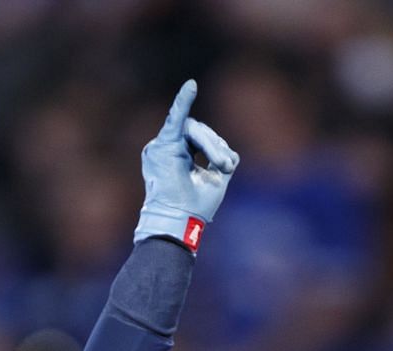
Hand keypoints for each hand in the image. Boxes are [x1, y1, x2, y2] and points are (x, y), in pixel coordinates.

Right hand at [136, 80, 239, 251]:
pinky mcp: (163, 145)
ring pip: (194, 130)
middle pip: (199, 132)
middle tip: (226, 167)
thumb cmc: (194, 206)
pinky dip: (183, 102)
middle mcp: (169, 148)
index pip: (201, 140)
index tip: (227, 163)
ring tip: (221, 166)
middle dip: (216, 147)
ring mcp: (163, 146)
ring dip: (211, 146)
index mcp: (181, 156)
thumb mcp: (215, 180)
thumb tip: (230, 153)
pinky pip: (175, 119)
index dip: (215, 145)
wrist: (179, 221)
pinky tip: (191, 86)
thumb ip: (221, 159)